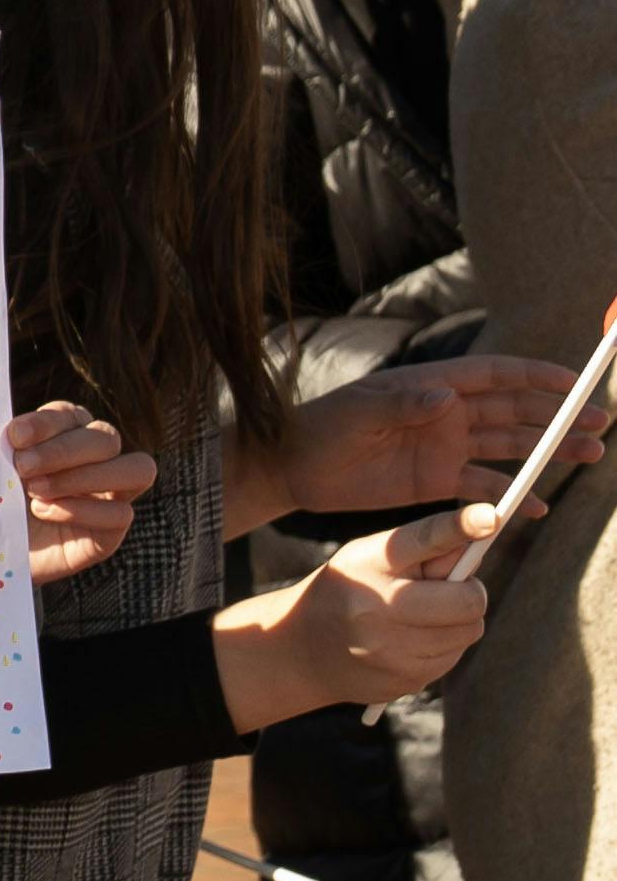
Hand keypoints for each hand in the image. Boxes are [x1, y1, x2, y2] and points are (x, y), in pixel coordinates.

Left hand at [10, 404, 156, 584]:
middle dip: (63, 451)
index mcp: (66, 436)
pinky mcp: (110, 532)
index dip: (47, 423)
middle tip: (22, 467)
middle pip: (106, 438)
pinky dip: (82, 510)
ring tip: (36, 490)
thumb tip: (12, 433)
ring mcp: (110, 496)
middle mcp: (97, 461)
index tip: (14, 436)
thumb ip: (6, 449)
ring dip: (84, 476)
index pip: (71, 416)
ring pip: (136, 469)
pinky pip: (121, 514)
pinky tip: (45, 511)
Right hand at [215, 506, 499, 731]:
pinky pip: (453, 657)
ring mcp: (391, 650)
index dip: (460, 527)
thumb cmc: (348, 591)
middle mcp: (377, 607)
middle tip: (447, 590)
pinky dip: (443, 646)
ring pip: (469, 630)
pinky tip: (409, 642)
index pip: (424, 539)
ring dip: (457, 621)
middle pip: (469, 600)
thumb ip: (426, 547)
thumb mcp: (369, 557)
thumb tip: (485, 532)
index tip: (490, 517)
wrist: (299, 650)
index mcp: (369, 564)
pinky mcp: (404, 679)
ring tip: (420, 617)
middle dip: (470, 592)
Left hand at [272, 356, 605, 523]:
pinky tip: (538, 506)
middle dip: (559, 414)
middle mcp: (448, 413)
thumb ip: (403, 403)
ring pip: (510, 445)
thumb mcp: (360, 410)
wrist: (294, 467)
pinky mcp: (437, 480)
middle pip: (516, 410)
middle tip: (600, 423)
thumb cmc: (321, 427)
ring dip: (549, 450)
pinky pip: (484, 487)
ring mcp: (446, 447)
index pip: (496, 375)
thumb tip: (446, 398)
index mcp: (434, 386)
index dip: (537, 376)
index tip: (577, 381)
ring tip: (590, 455)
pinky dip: (512, 495)